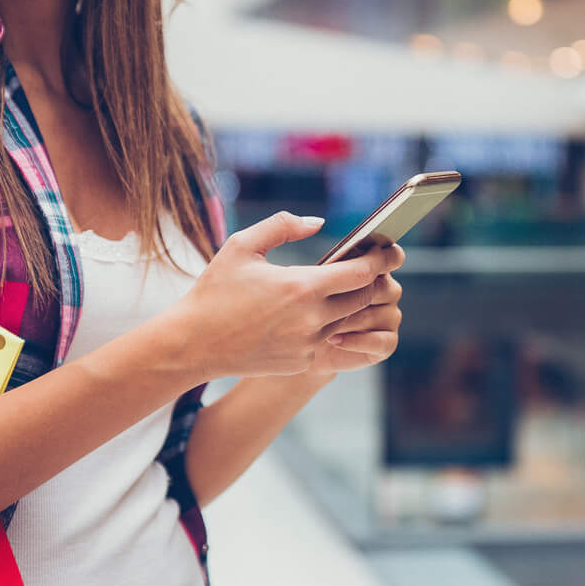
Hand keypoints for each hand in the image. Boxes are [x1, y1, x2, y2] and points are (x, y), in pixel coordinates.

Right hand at [162, 213, 405, 379]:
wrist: (194, 344)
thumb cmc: (215, 290)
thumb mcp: (242, 246)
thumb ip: (283, 226)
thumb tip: (318, 223)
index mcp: (302, 286)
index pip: (362, 272)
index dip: (381, 259)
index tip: (391, 250)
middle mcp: (313, 319)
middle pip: (365, 298)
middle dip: (373, 282)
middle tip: (375, 268)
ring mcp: (309, 344)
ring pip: (351, 321)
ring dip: (354, 305)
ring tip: (350, 288)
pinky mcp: (303, 363)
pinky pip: (331, 341)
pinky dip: (333, 326)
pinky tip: (324, 313)